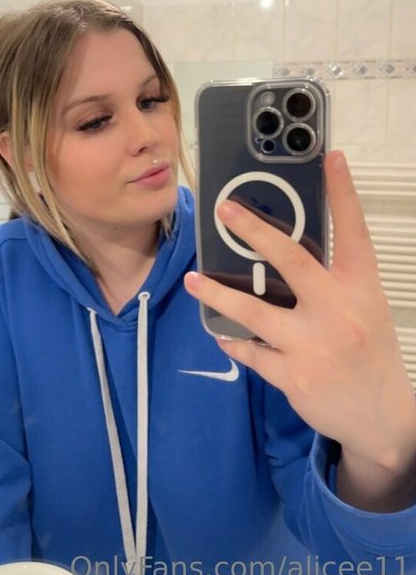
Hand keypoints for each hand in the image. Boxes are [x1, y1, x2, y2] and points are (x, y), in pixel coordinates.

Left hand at [185, 151, 415, 502]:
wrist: (383, 417)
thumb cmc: (371, 352)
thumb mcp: (363, 307)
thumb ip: (332, 280)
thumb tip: (283, 253)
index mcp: (360, 289)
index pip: (353, 232)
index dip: (343, 193)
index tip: (332, 157)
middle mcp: (338, 311)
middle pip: (292, 261)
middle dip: (255, 231)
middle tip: (224, 211)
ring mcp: (314, 345)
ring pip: (254, 310)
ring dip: (217, 293)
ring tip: (193, 281)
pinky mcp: (293, 376)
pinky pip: (250, 352)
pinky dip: (233, 341)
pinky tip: (221, 333)